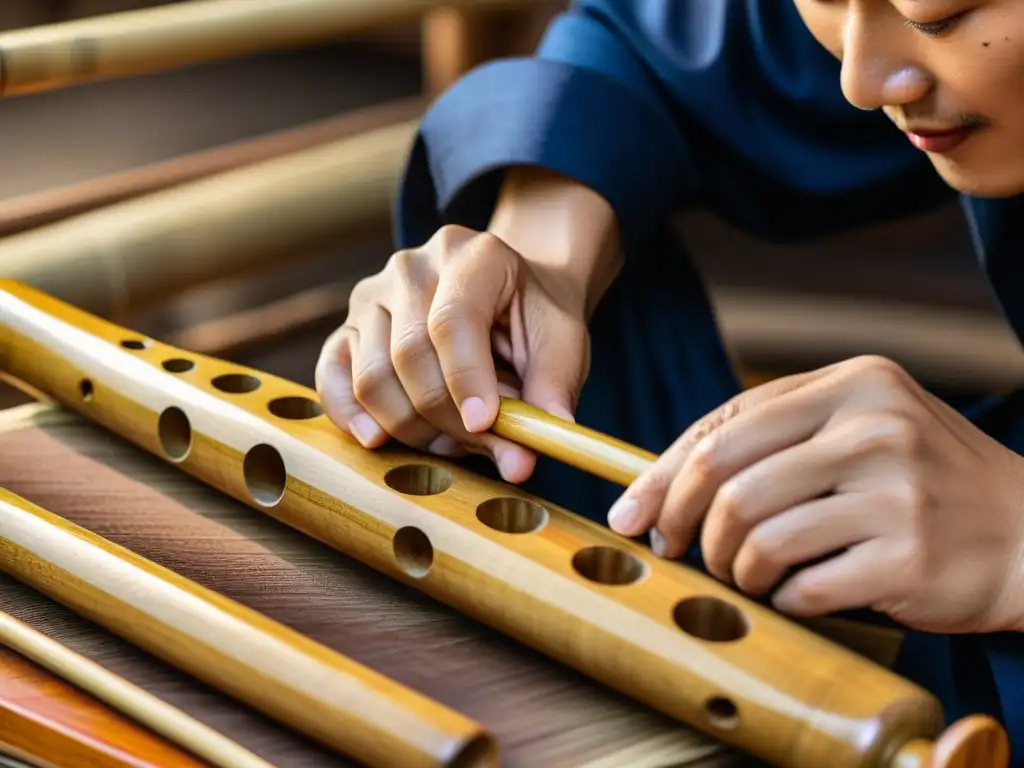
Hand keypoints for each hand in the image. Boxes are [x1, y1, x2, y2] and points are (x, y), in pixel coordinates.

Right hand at [315, 224, 590, 482]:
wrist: (507, 293)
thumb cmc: (533, 318)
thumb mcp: (563, 343)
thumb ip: (551, 392)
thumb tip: (525, 459)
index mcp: (471, 254)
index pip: (453, 319)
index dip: (466, 378)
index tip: (486, 425)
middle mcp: (411, 267)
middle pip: (409, 354)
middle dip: (445, 417)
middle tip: (481, 444)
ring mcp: (372, 295)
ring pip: (372, 376)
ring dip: (411, 427)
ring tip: (453, 439)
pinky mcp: (348, 327)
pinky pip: (332, 378)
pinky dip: (351, 416)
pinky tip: (378, 440)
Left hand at [607, 355, 1023, 633]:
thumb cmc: (925, 481)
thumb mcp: (861, 429)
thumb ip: (777, 437)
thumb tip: (666, 481)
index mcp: (853, 383)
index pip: (726, 424)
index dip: (666, 474)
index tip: (634, 511)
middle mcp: (875, 426)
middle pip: (729, 478)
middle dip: (685, 523)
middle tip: (677, 549)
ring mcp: (895, 490)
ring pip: (758, 536)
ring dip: (735, 569)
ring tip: (747, 575)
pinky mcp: (908, 555)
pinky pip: (803, 586)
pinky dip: (783, 598)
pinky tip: (796, 594)